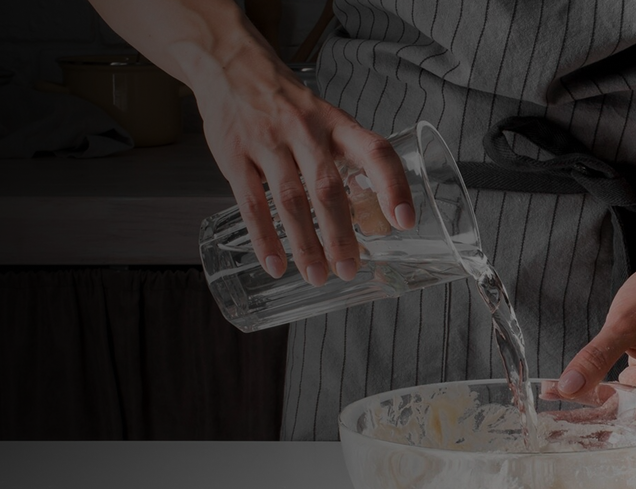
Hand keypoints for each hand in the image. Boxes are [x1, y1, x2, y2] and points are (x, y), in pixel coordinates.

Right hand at [195, 48, 413, 285]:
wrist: (231, 66)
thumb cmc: (288, 104)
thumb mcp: (325, 121)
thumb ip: (348, 162)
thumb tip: (376, 219)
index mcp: (336, 124)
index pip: (375, 151)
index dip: (393, 186)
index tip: (403, 221)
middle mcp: (304, 131)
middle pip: (328, 188)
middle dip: (341, 234)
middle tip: (350, 269)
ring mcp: (267, 142)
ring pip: (291, 201)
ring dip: (305, 244)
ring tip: (317, 276)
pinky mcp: (235, 155)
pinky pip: (251, 203)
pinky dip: (264, 238)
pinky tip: (275, 264)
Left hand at [553, 260, 635, 399]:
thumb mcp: (623, 326)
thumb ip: (596, 358)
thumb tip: (569, 386)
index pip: (629, 413)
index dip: (594, 415)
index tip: (562, 413)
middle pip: (627, 412)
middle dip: (591, 411)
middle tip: (555, 412)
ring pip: (623, 399)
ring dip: (594, 397)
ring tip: (562, 397)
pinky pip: (625, 385)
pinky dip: (603, 384)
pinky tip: (582, 383)